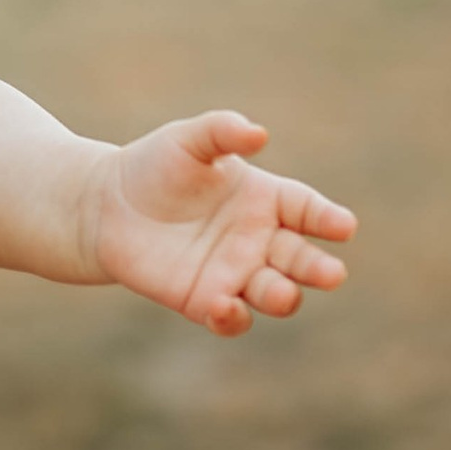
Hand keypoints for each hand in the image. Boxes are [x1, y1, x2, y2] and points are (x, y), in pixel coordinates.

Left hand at [94, 111, 354, 333]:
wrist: (106, 205)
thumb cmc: (155, 166)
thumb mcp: (187, 140)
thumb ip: (222, 131)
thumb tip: (258, 133)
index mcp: (266, 199)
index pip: (307, 210)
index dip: (327, 219)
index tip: (344, 226)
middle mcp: (259, 240)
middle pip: (300, 260)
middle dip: (318, 269)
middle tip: (332, 275)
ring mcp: (235, 273)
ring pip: (273, 293)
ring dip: (282, 297)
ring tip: (283, 293)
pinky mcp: (204, 300)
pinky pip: (229, 318)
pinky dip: (232, 317)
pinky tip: (224, 306)